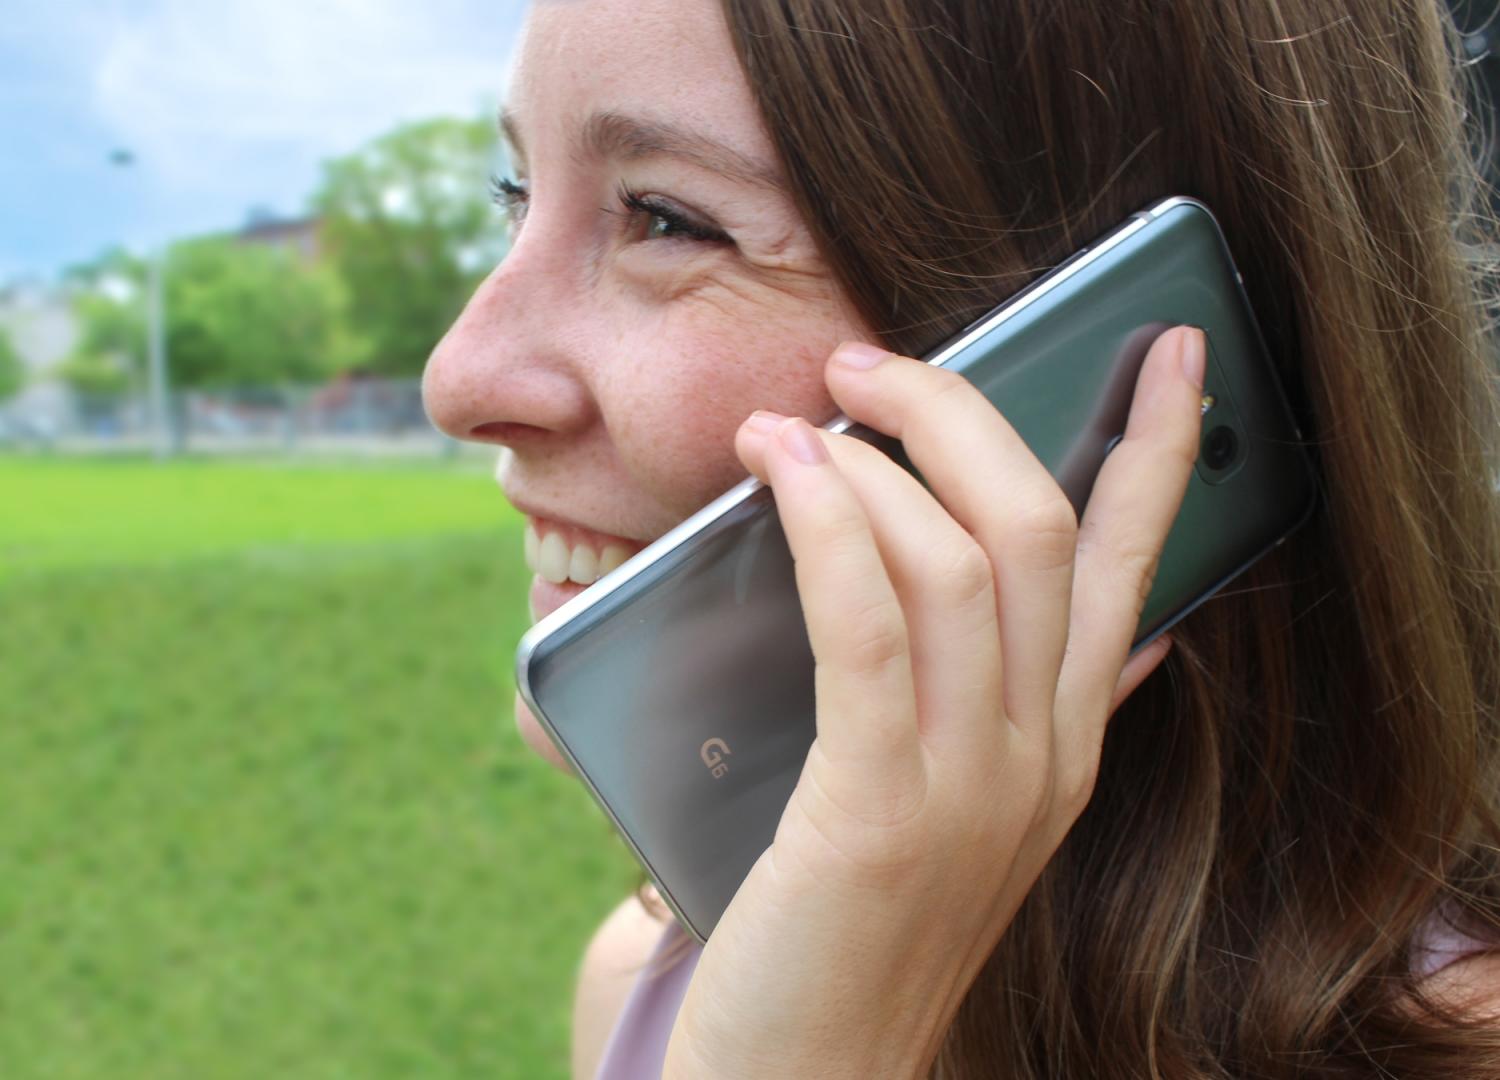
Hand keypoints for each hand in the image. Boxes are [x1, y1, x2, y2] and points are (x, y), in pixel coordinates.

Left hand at [661, 326, 1206, 1078]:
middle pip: (1038, 528)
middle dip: (959, 415)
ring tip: (795, 418)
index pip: (1129, 564)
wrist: (815, 1076)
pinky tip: (783, 472)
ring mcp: (972, 786)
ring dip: (875, 459)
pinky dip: (830, 525)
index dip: (1160, 447)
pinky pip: (869, 623)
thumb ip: (1031, 715)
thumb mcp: (969, 811)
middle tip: (869, 365)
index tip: (1167, 349)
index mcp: (1065, 742)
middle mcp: (1040, 754)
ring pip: (961, 558)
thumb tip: (1119, 636)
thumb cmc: (862, 920)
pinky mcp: (879, 812)